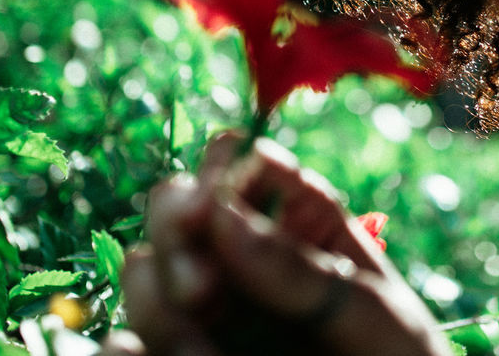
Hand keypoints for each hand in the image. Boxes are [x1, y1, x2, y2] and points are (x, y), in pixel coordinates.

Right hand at [101, 132, 454, 355]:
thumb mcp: (371, 314)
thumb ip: (301, 268)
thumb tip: (222, 213)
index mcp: (300, 222)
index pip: (244, 162)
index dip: (218, 170)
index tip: (210, 206)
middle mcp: (244, 254)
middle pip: (177, 205)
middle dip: (175, 235)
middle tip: (204, 291)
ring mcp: (209, 309)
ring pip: (144, 272)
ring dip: (159, 305)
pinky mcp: (185, 350)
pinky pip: (128, 342)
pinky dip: (127, 348)